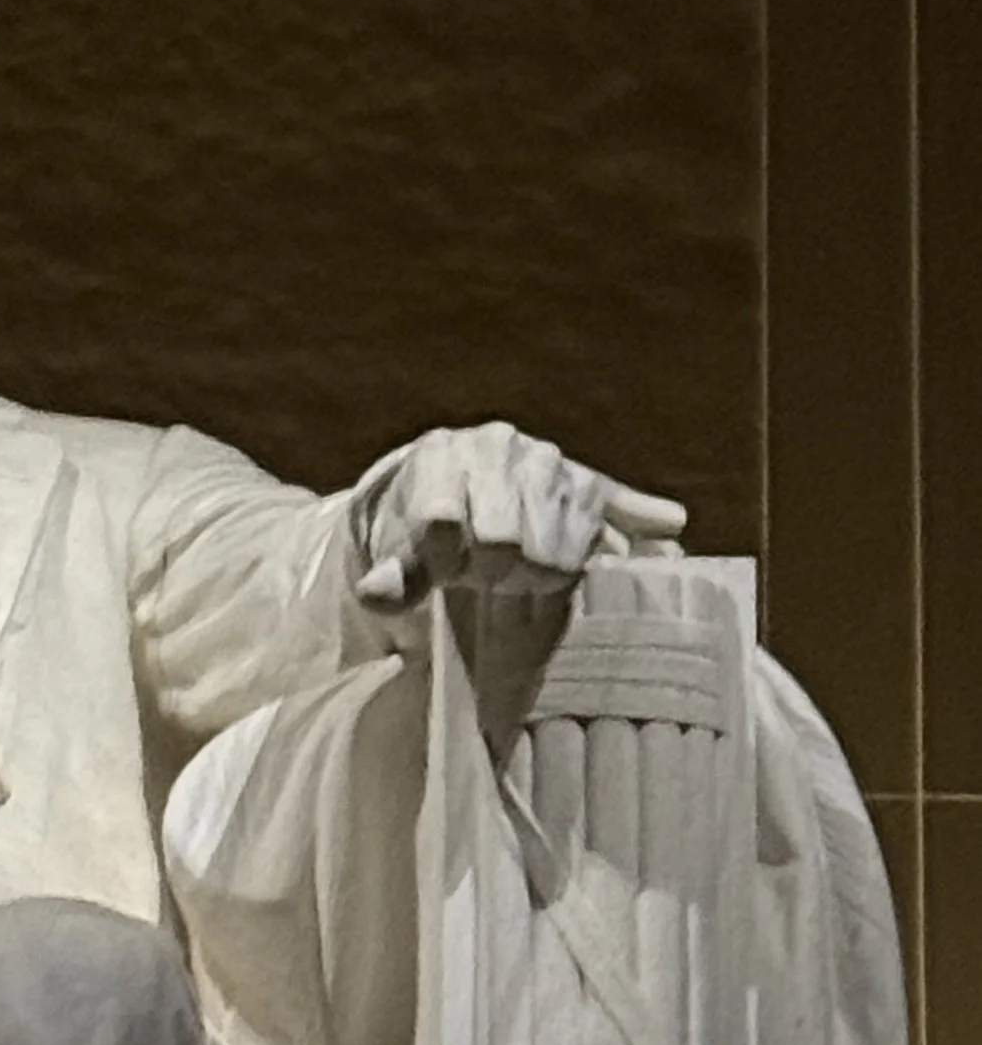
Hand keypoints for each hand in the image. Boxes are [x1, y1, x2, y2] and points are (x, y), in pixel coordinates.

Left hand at [355, 421, 684, 612]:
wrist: (448, 477)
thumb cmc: (418, 521)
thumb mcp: (395, 545)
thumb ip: (392, 577)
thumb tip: (377, 597)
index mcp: (441, 458)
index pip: (443, 525)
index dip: (445, 563)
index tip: (449, 573)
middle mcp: (496, 448)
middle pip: (504, 543)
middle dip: (494, 573)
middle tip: (486, 578)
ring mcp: (545, 462)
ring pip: (556, 549)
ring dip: (539, 575)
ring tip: (518, 571)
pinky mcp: (584, 483)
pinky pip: (617, 506)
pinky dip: (641, 518)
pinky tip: (668, 528)